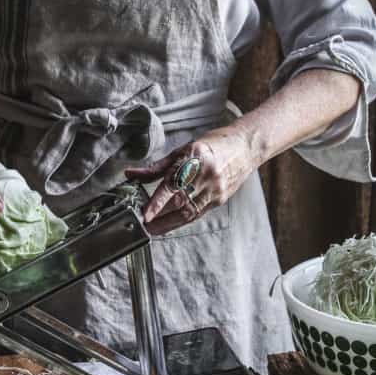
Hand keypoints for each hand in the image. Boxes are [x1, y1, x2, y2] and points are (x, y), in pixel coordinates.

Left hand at [124, 125, 256, 235]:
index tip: (145, 213)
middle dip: (159, 217)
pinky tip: (169, 225)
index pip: (172, 184)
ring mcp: (215, 189)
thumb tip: (131, 174)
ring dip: (169, 224)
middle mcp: (205, 175)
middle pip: (180, 202)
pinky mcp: (220, 199)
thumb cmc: (212, 145)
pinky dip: (181, 221)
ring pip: (189, 213)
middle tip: (142, 225)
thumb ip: (157, 166)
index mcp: (194, 160)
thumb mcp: (182, 150)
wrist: (244, 147)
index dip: (157, 202)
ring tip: (152, 229)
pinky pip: (197, 213)